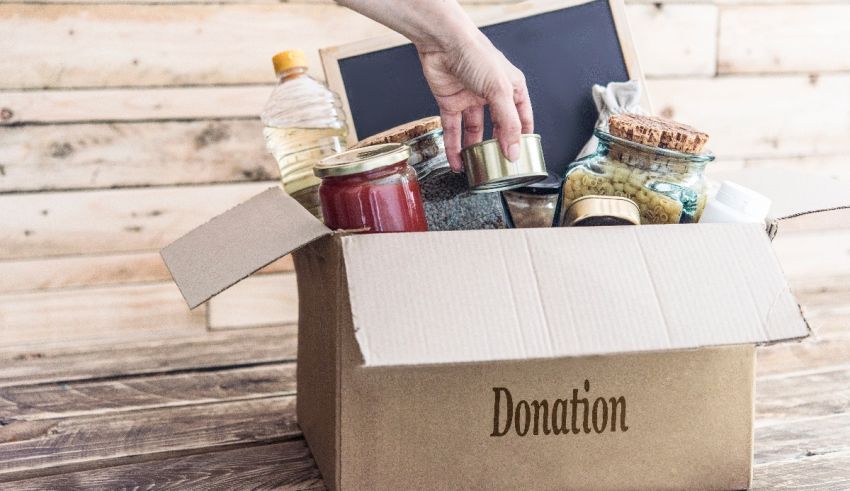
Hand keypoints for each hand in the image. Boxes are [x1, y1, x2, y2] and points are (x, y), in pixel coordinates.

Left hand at [417, 32, 533, 171]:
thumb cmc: (476, 55)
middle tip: (498, 167)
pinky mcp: (451, 103)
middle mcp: (492, 95)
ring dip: (474, 151)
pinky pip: (453, 130)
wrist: (443, 43)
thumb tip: (514, 150)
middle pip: (497, 128)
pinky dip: (453, 147)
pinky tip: (456, 162)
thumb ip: (508, 123)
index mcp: (511, 88)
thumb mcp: (500, 90)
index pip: (522, 118)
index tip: (522, 157)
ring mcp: (470, 100)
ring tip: (476, 169)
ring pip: (474, 132)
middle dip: (497, 147)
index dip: (522, 137)